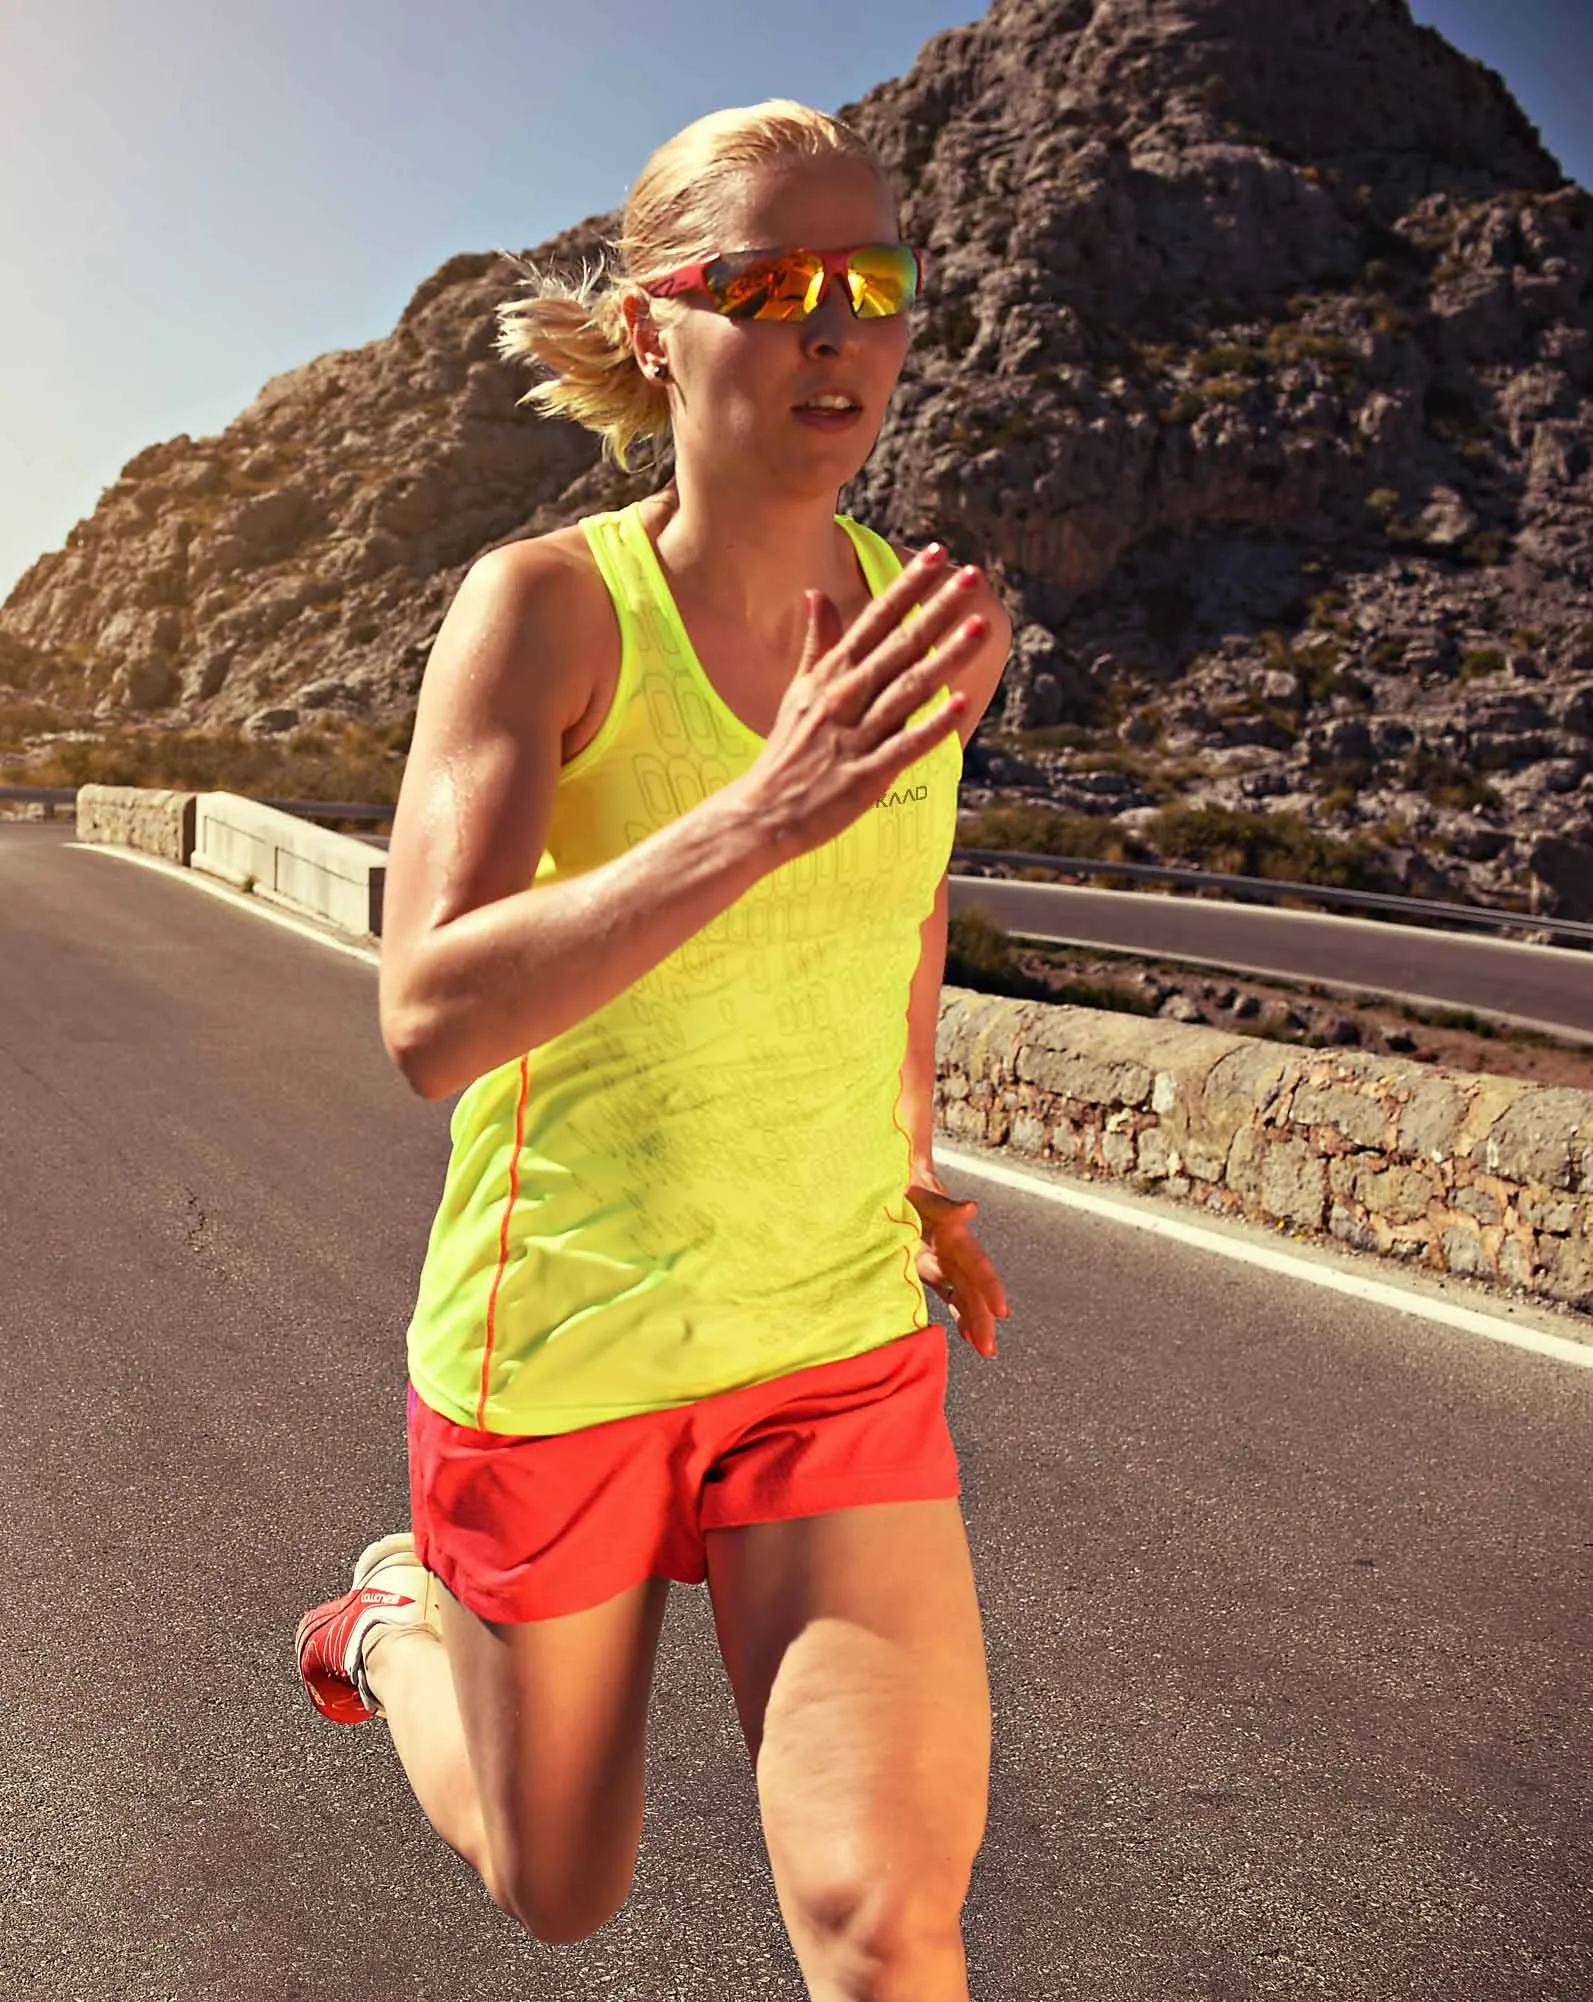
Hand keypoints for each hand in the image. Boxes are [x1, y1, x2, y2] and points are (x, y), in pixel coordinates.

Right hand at [740, 545, 990, 862]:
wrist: (763, 812)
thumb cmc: (787, 751)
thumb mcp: (798, 690)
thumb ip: (817, 644)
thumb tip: (816, 594)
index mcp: (832, 674)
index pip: (876, 619)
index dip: (908, 585)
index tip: (936, 552)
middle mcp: (846, 697)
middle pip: (900, 645)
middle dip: (937, 609)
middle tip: (973, 577)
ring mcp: (857, 735)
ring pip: (908, 688)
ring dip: (945, 657)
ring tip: (979, 626)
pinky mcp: (866, 775)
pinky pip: (905, 745)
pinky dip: (932, 725)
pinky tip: (960, 703)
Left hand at [905, 1182, 1010, 1358]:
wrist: (898, 1172)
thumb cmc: (908, 1178)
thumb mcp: (921, 1189)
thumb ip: (943, 1202)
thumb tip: (972, 1208)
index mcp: (954, 1232)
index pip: (977, 1264)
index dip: (990, 1287)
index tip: (1003, 1311)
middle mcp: (953, 1248)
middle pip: (973, 1288)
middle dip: (983, 1318)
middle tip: (989, 1349)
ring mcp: (942, 1258)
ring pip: (964, 1295)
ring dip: (974, 1321)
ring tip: (985, 1350)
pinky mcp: (928, 1265)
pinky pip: (948, 1293)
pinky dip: (957, 1313)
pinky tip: (965, 1336)